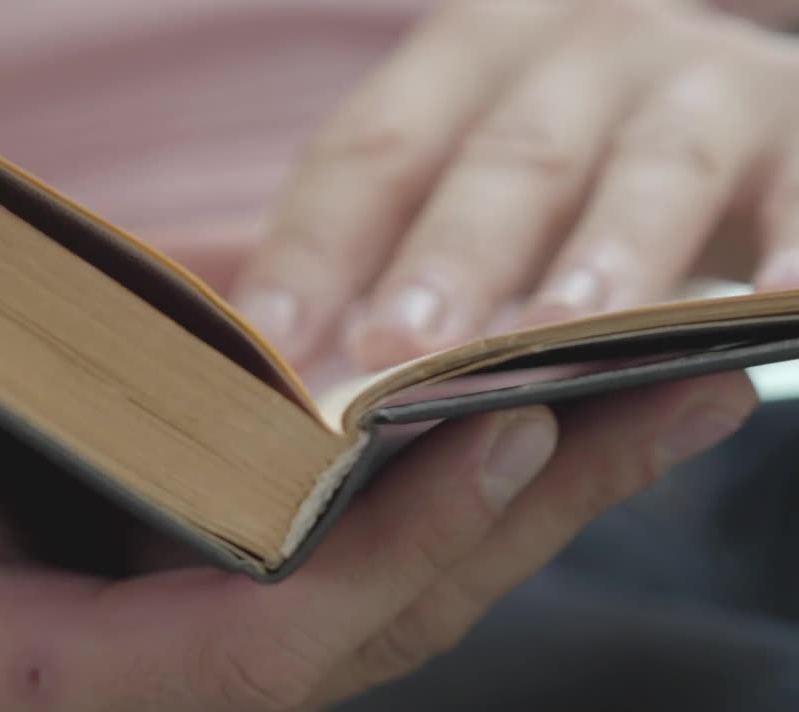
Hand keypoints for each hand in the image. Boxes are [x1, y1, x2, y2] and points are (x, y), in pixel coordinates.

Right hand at [0, 237, 754, 711]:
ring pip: (398, 591)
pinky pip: (375, 534)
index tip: (494, 443)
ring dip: (538, 496)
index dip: (371, 569)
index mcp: (20, 666)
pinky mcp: (218, 552)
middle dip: (511, 525)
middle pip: (362, 630)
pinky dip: (474, 467)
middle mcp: (133, 663)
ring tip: (665, 382)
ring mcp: (186, 613)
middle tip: (653, 392)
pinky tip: (564, 386)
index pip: (234, 660)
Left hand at [231, 0, 798, 370]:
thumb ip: (383, 236)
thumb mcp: (465, 159)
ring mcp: (694, 83)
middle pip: (502, 161)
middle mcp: (576, 50)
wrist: (718, 85)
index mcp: (462, 57)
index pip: (370, 151)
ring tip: (569, 332)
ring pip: (646, 173)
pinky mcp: (797, 125)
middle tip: (397, 347)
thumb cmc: (557, 154)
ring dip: (607, 257)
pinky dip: (795, 245)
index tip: (270, 344)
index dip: (315, 248)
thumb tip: (277, 357)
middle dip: (451, 257)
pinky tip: (780, 307)